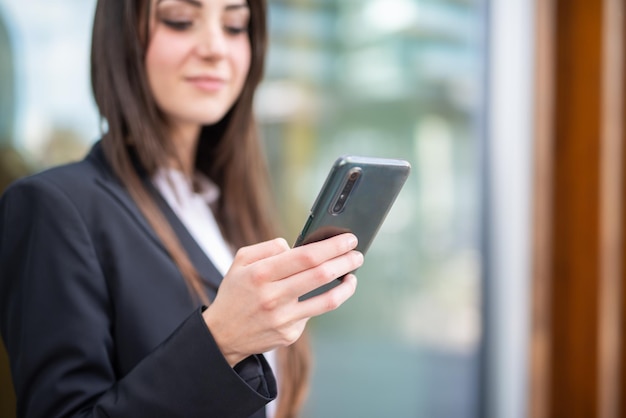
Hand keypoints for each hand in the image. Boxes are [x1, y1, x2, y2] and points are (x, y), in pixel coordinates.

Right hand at [202, 233, 362, 365]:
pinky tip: (326, 294)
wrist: (222, 335)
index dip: (332, 246)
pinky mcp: (290, 334)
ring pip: (327, 300)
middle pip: (321, 274)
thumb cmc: (236, 292)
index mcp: (261, 274)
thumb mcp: (241, 261)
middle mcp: (273, 297)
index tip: (348, 239)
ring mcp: (283, 318)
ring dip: (346, 285)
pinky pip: (314, 313)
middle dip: (345, 261)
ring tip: (352, 275)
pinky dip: (324, 301)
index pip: (306, 256)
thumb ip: (268, 248)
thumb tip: (296, 246)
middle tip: (357, 254)